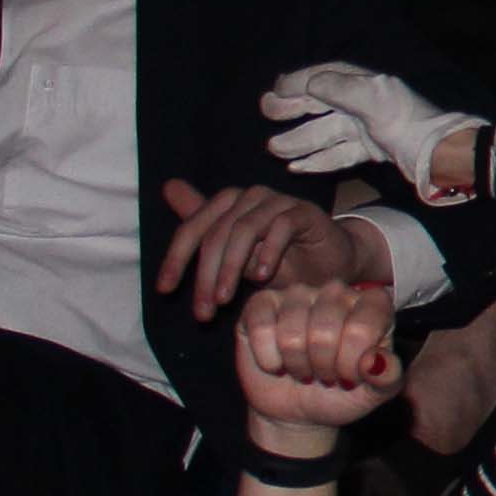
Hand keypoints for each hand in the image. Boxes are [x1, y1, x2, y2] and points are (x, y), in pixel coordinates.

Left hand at [156, 178, 362, 321]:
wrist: (329, 265)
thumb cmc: (280, 261)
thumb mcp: (236, 258)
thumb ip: (205, 232)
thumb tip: (167, 186)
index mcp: (228, 204)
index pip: (193, 228)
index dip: (175, 259)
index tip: (165, 290)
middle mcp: (250, 197)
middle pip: (217, 233)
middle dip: (205, 275)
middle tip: (204, 310)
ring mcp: (278, 201)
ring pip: (244, 229)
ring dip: (231, 268)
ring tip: (226, 299)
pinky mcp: (305, 211)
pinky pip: (281, 227)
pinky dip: (268, 253)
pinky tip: (262, 278)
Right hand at [231, 277, 406, 444]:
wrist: (301, 411)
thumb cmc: (343, 394)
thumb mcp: (375, 394)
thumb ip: (387, 378)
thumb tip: (375, 361)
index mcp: (373, 305)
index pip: (363, 327)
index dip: (352, 362)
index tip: (350, 376)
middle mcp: (337, 291)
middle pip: (325, 330)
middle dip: (323, 366)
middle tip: (325, 375)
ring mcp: (298, 294)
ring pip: (291, 332)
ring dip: (296, 364)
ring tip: (304, 370)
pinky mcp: (261, 304)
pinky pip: (261, 327)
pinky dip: (268, 358)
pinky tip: (277, 363)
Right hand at [261, 62, 489, 202]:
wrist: (440, 156)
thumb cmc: (411, 124)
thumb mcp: (375, 100)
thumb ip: (341, 88)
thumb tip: (308, 81)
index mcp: (365, 85)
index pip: (325, 77)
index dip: (298, 82)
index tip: (275, 90)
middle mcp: (364, 103)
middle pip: (320, 104)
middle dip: (292, 109)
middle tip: (267, 113)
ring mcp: (367, 128)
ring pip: (325, 132)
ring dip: (299, 140)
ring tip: (274, 147)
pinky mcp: (371, 150)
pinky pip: (338, 154)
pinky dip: (318, 159)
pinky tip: (296, 166)